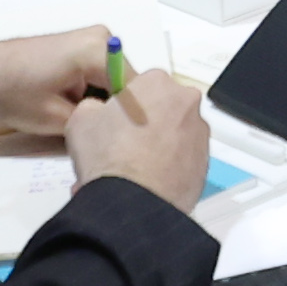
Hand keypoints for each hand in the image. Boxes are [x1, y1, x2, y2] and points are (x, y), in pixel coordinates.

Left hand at [0, 29, 121, 143]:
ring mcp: (92, 38)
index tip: (120, 139)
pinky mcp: (82, 44)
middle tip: (100, 133)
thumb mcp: (57, 119)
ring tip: (88, 123)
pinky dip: (96, 91)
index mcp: (97, 51)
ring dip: (106, 100)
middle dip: (116, 108)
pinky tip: (79, 108)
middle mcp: (102, 37)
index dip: (129, 118)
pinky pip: (102, 71)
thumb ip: (96, 122)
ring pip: (115, 79)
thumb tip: (118, 127)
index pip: (134, 90)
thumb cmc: (13, 94)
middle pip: (126, 82)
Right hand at [67, 68, 212, 208]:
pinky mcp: (205, 163)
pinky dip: (170, 167)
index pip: (140, 85)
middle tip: (122, 146)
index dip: (124, 105)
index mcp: (157, 83)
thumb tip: (98, 111)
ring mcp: (200, 134)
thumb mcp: (80, 119)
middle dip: (145, 124)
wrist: (133, 202)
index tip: (114, 121)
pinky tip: (148, 181)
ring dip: (158, 146)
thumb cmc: (109, 156)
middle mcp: (186, 103)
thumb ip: (93, 106)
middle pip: (162, 107)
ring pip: (175, 134)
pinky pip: (184, 160)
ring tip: (133, 169)